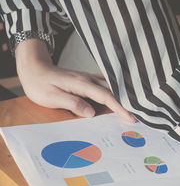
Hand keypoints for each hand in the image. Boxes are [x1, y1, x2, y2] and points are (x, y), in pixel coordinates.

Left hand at [16, 39, 135, 122]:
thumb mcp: (51, 97)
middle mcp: (88, 79)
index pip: (106, 97)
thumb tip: (91, 113)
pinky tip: (120, 94)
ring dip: (123, 95)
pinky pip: (106, 84)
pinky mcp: (87, 79)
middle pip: (113, 90)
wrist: (34, 68)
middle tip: (139, 114)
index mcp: (82, 84)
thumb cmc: (40, 84)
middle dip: (127, 102)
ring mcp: (89, 78)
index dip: (119, 107)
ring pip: (111, 85)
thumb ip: (72, 103)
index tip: (130, 117)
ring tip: (133, 106)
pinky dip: (116, 89)